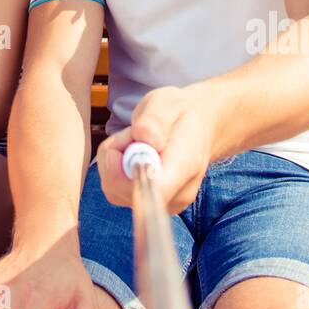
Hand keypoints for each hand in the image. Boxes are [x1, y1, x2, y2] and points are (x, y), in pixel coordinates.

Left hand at [97, 85, 215, 213]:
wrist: (195, 129)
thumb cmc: (180, 115)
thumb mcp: (167, 104)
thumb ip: (154, 119)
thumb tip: (145, 138)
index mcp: (186, 166)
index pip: (156, 188)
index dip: (129, 171)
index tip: (126, 141)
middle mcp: (177, 193)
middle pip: (127, 191)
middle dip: (117, 157)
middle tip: (132, 133)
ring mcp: (162, 203)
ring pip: (115, 190)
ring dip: (114, 161)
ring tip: (133, 141)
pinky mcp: (148, 204)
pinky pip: (114, 190)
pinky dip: (113, 168)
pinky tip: (129, 153)